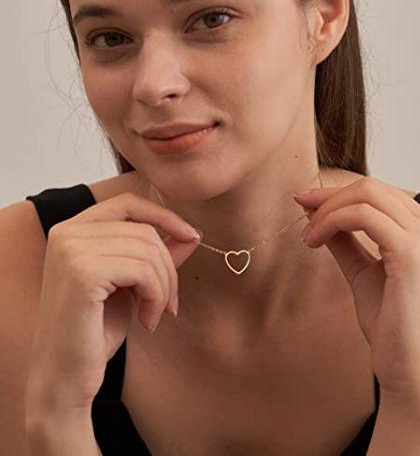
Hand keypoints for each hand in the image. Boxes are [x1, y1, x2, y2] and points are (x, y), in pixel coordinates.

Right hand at [25, 192, 200, 415]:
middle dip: (169, 268)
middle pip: (145, 231)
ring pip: (148, 250)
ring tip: (157, 314)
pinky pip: (143, 271)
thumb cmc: (96, 330)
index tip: (191, 236)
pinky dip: (156, 297)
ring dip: (165, 287)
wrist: (66, 377)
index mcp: (73, 230)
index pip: (128, 203)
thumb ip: (155, 255)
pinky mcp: (81, 272)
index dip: (164, 216)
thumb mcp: (131, 284)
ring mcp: (71, 250)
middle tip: (171, 302)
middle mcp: (66, 233)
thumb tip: (190, 233)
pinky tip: (147, 321)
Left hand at [293, 177, 419, 406]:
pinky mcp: (411, 253)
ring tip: (307, 237)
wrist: (409, 368)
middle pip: (370, 187)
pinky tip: (314, 241)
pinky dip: (330, 221)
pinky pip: (362, 216)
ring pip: (365, 195)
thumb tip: (315, 213)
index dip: (337, 193)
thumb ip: (345, 240)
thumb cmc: (390, 322)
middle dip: (327, 196)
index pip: (377, 192)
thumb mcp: (362, 271)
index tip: (305, 201)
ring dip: (326, 210)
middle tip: (298, 208)